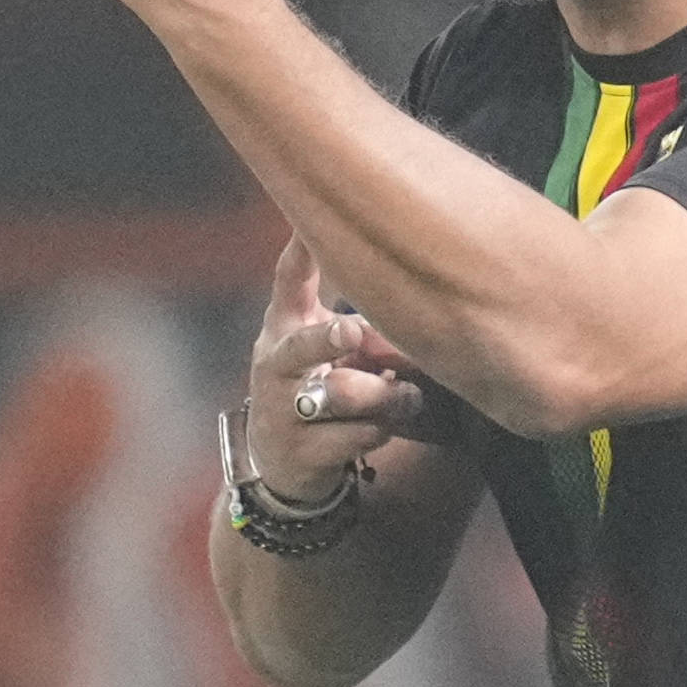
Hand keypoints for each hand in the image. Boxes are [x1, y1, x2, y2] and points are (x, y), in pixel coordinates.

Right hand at [245, 235, 425, 503]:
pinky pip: (355, 436)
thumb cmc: (317, 383)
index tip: (311, 224)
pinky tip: (388, 423)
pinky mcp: (300, 452)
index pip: (287, 281)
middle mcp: (275, 364)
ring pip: (341, 394)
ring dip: (386, 393)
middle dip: (328, 337)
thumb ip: (364, 330)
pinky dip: (382, 428)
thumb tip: (411, 327)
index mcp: (284, 326)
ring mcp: (282, 410)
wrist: (281, 462)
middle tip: (351, 332)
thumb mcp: (327, 348)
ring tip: (407, 395)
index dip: (301, 252)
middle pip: (301, 346)